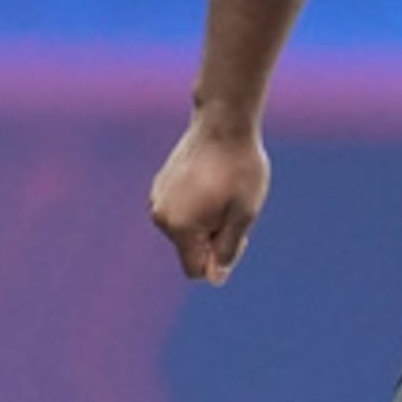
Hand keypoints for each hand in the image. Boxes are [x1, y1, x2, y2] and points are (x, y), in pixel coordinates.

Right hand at [148, 118, 269, 284]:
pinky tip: (211, 181)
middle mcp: (161, 216)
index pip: (195, 270)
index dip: (218, 261)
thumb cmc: (239, 170)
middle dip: (212, 239)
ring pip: (185, 230)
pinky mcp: (161, 184)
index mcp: (179, 227)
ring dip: (205, 222)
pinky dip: (197, 206)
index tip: (235, 235)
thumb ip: (227, 250)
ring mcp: (158, 198)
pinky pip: (180, 210)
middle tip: (233, 209)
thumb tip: (214, 278)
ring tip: (222, 192)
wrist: (225, 123)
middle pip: (189, 250)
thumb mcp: (244, 215)